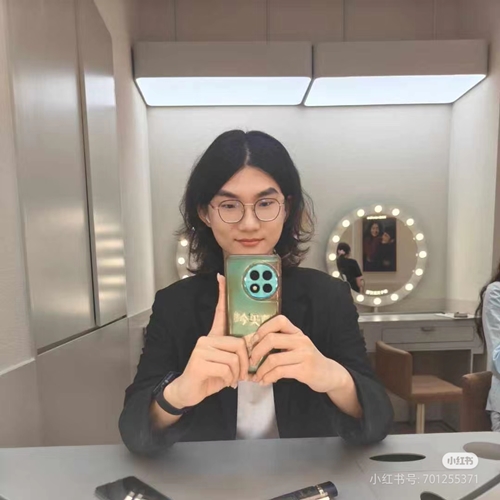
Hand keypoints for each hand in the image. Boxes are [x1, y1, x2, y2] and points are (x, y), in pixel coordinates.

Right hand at [166, 274, 248, 408]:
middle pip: (238, 344)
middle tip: (242, 375)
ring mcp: (201, 349)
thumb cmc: (209, 377)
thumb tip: (252, 350)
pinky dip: (229, 379)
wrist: (188, 392)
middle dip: (245, 363)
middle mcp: (206, 339)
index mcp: (213, 337)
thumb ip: (236, 354)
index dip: (221, 295)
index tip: (221, 277)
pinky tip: (223, 383)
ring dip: (237, 373)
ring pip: (234, 358)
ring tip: (231, 380)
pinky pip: (226, 368)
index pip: (219, 312)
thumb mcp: (225, 364)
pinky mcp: (199, 361)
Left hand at [249, 315, 349, 393]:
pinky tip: (265, 381)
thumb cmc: (308, 360)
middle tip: (251, 361)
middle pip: (271, 339)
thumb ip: (282, 342)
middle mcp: (301, 341)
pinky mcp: (305, 370)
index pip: (279, 320)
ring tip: (257, 376)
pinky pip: (280, 372)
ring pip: (273, 359)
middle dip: (256, 351)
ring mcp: (304, 355)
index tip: (254, 341)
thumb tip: (254, 345)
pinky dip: (268, 377)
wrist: (330, 374)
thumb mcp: (298, 346)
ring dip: (261, 370)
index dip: (263, 328)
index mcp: (297, 332)